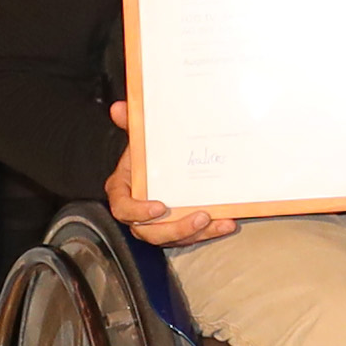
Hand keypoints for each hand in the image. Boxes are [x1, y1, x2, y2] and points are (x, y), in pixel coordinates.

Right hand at [105, 109, 232, 247]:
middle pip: (149, 232)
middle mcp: (138, 213)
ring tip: (216, 221)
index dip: (138, 212)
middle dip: (176, 228)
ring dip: (195, 233)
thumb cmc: (147, 156)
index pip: (123, 208)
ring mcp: (157, 224)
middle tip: (200, 217)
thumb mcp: (141, 137)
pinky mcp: (176, 229)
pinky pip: (190, 236)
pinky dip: (209, 232)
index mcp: (124, 191)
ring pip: (172, 237)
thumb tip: (119, 108)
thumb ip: (132, 123)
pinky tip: (226, 222)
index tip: (158, 208)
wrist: (162, 164)